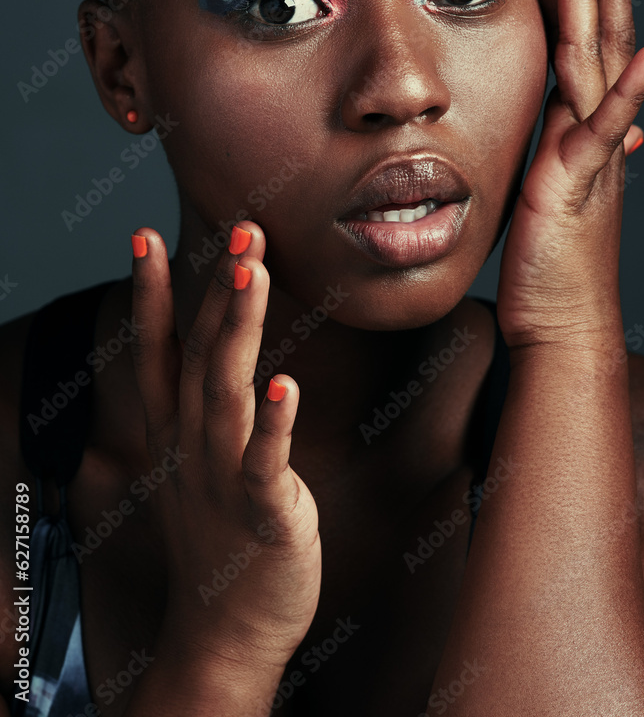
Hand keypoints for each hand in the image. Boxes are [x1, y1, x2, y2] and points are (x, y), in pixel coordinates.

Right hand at [128, 221, 320, 670]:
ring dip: (235, 331)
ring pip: (224, 393)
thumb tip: (219, 349)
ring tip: (249, 276)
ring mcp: (223, 478)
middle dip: (214, 289)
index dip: (150, 294)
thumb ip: (206, 405)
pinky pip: (264, 464)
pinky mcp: (263, 514)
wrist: (227, 630)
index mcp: (175, 432)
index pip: (155, 351)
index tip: (143, 236)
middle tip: (240, 230)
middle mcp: (191, 446)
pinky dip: (271, 426)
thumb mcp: (198, 461)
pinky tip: (281, 386)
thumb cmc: (221, 533)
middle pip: (197, 356)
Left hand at [497, 0, 643, 350]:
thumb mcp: (551, 193)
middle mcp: (586, 130)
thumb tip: (595, 129)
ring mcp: (588, 153)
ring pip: (596, 64)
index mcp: (571, 127)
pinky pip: (607, 130)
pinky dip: (630, 93)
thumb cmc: (547, 264)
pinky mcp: (578, 184)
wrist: (560, 323)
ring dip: (600, 3)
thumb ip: (566, 150)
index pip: (570, 45)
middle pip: (590, 37)